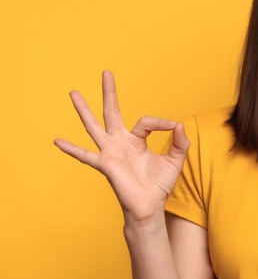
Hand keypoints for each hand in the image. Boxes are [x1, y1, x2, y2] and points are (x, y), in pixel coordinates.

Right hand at [54, 71, 188, 225]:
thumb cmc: (159, 184)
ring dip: (84, 110)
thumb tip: (180, 125)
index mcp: (136, 140)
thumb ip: (181, 143)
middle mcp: (121, 142)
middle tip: (106, 72)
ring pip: (95, 126)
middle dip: (110, 92)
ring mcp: (111, 152)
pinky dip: (72, 149)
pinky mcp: (106, 164)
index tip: (174, 127)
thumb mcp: (175, 160)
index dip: (161, 122)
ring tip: (73, 92)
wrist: (149, 206)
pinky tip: (57, 141)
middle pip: (112, 112)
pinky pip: (86, 156)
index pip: (146, 121)